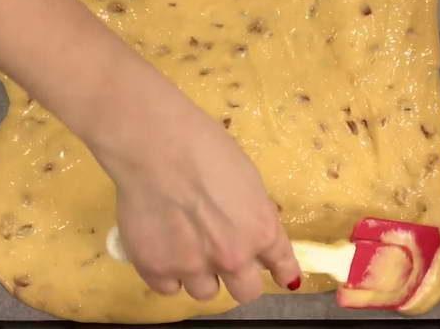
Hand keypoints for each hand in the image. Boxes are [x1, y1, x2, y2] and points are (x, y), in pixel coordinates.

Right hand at [87, 56, 301, 303]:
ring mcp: (193, 268)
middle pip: (246, 293)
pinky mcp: (155, 269)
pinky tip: (161, 249)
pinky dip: (167, 273)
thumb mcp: (247, 179)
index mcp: (261, 231)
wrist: (155, 144)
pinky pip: (167, 287)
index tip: (284, 278)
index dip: (282, 273)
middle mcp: (233, 257)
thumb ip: (253, 214)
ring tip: (183, 246)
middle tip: (221, 258)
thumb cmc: (204, 146)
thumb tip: (253, 232)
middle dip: (238, 278)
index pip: (282, 266)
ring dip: (199, 275)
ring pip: (205, 293)